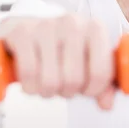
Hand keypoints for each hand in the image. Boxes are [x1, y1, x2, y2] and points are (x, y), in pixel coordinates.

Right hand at [1, 14, 115, 108]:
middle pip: (73, 80)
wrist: (28, 27)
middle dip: (67, 91)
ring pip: (50, 81)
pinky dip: (30, 87)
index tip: (86, 90)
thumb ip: (103, 83)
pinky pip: (29, 74)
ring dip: (47, 91)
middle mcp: (72, 24)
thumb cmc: (62, 47)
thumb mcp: (88, 61)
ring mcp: (46, 26)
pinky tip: (32, 81)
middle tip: (63, 85)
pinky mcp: (21, 33)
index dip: (92, 91)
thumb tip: (106, 104)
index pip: (100, 73)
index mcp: (95, 29)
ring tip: (47, 82)